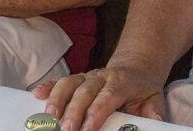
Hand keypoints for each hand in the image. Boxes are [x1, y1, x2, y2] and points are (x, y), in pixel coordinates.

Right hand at [32, 66, 165, 130]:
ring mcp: (87, 76)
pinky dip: (48, 87)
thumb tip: (155, 123)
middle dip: (73, 111)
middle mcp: (102, 76)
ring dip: (57, 100)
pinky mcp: (77, 80)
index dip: (97, 111)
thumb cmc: (143, 89)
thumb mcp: (155, 99)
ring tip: (48, 118)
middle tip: (65, 130)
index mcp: (122, 82)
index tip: (88, 128)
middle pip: (85, 92)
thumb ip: (154, 113)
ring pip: (70, 84)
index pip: (108, 96)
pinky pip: (61, 81)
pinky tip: (37, 94)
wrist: (136, 67)